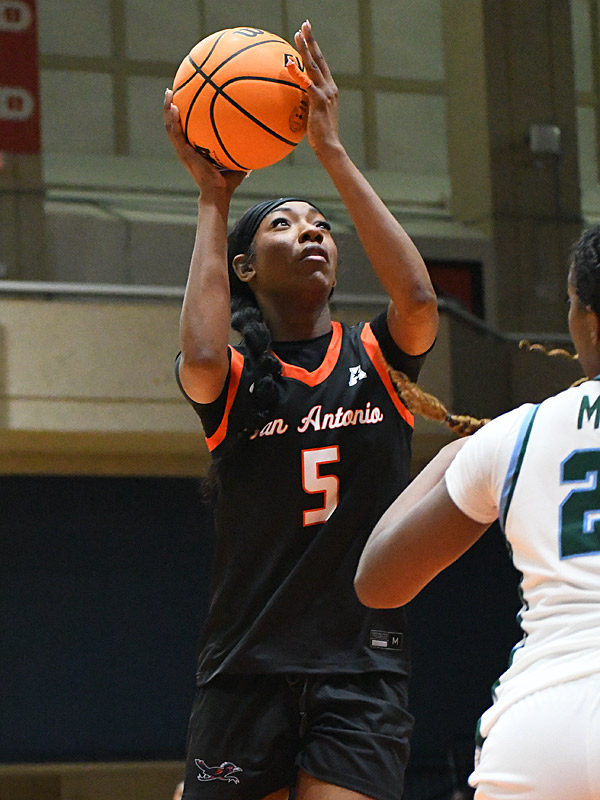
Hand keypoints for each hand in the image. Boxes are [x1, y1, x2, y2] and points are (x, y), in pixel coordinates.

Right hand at [163, 89, 246, 196]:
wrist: (218, 194)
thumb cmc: (227, 183)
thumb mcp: (236, 163)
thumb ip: (243, 152)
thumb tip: (258, 143)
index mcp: (194, 151)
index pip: (186, 130)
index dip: (183, 116)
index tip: (183, 100)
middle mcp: (186, 149)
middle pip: (174, 125)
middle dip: (171, 107)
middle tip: (171, 91)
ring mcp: (184, 152)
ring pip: (171, 127)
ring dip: (168, 110)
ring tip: (168, 94)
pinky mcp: (185, 154)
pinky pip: (176, 134)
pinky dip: (173, 121)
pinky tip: (174, 108)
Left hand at [288, 21, 341, 158]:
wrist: (329, 146)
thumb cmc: (319, 135)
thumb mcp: (311, 115)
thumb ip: (305, 102)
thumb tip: (292, 97)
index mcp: (329, 89)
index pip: (321, 65)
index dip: (314, 49)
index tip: (307, 35)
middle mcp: (329, 87)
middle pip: (319, 59)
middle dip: (311, 40)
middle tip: (305, 25)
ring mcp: (325, 93)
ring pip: (314, 66)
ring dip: (305, 49)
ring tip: (297, 34)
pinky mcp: (318, 101)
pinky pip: (306, 84)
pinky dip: (297, 74)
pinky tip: (289, 64)